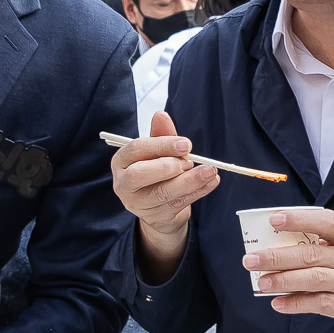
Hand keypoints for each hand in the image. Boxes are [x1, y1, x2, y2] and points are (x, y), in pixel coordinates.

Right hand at [111, 110, 218, 282]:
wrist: (158, 206)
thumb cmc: (155, 171)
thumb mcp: (157, 151)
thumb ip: (161, 134)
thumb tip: (161, 115)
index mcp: (122, 162)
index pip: (136, 150)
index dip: (161, 145)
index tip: (186, 144)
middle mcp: (124, 184)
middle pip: (139, 175)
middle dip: (167, 167)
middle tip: (189, 162)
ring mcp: (138, 204)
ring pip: (163, 193)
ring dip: (190, 181)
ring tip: (210, 171)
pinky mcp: (156, 217)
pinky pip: (179, 204)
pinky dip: (199, 192)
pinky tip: (212, 182)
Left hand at [246, 207, 333, 332]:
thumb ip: (325, 247)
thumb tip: (281, 248)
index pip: (327, 222)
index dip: (300, 219)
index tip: (275, 219)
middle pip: (311, 254)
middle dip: (277, 256)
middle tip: (251, 259)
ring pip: (313, 279)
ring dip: (283, 281)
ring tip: (261, 282)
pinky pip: (319, 303)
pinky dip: (296, 304)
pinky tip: (278, 303)